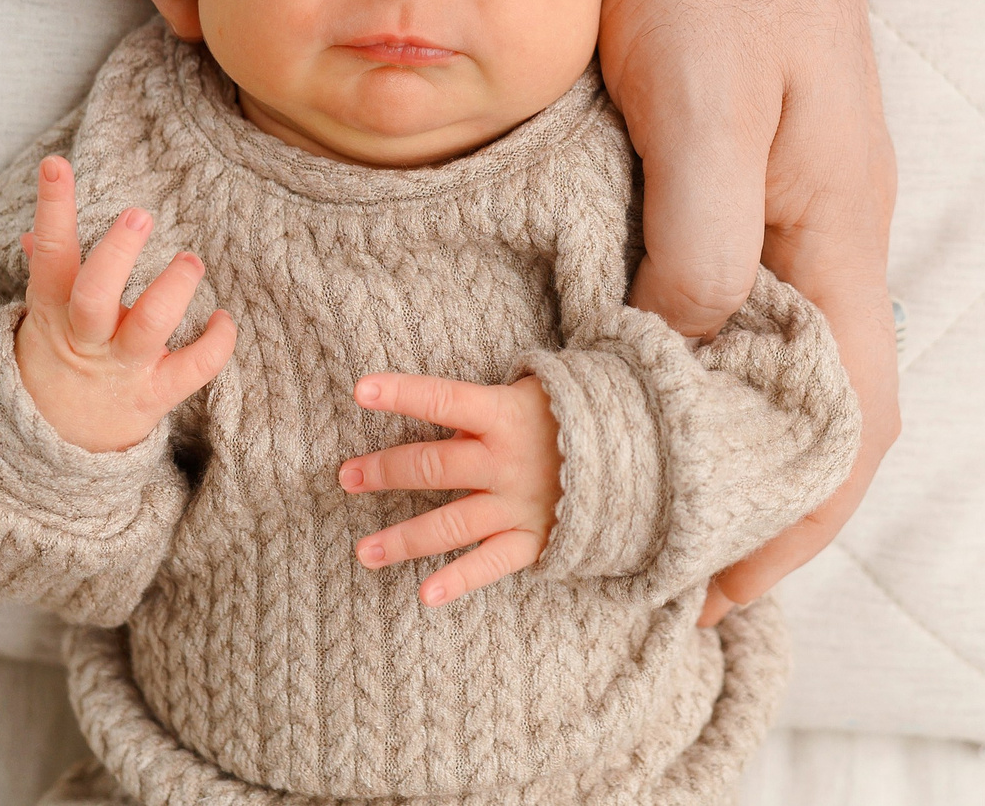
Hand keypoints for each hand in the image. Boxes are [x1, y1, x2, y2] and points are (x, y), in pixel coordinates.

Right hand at [13, 155, 235, 452]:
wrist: (56, 441)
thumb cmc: (57, 357)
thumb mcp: (42, 315)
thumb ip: (45, 271)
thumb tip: (31, 234)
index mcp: (53, 309)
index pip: (50, 253)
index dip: (52, 208)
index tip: (56, 164)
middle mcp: (87, 337)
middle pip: (94, 295)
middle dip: (116, 254)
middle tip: (140, 214)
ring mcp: (122, 367)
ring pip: (148, 328)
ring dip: (174, 291)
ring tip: (191, 260)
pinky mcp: (155, 394)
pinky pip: (192, 370)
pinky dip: (216, 344)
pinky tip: (223, 318)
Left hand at [340, 372, 563, 606]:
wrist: (638, 453)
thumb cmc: (568, 415)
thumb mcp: (532, 392)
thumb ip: (482, 406)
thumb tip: (432, 409)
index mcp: (503, 415)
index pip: (443, 400)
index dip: (401, 393)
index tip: (359, 390)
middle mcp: (506, 461)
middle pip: (434, 466)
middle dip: (385, 471)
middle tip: (346, 477)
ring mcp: (518, 504)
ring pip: (449, 524)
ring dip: (403, 539)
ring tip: (364, 552)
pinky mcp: (533, 539)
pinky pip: (490, 563)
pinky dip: (459, 580)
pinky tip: (424, 595)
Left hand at [599, 0, 900, 628]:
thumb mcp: (701, 100)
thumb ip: (697, 238)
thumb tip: (679, 361)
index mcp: (835, 235)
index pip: (844, 422)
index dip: (790, 518)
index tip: (717, 593)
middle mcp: (829, 236)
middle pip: (820, 413)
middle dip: (759, 508)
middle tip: (664, 581)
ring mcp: (796, 204)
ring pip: (778, 363)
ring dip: (726, 445)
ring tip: (644, 513)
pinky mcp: (753, 172)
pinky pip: (738, 301)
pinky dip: (699, 366)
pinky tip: (639, 382)